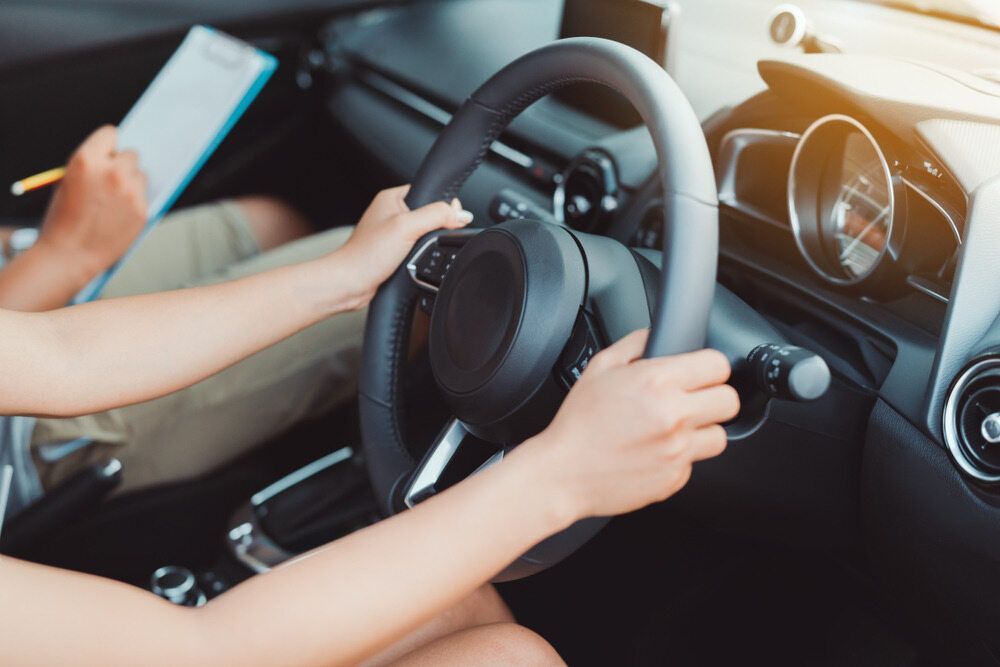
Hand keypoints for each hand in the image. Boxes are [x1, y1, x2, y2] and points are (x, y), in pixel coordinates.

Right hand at [39, 125, 147, 279]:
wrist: (68, 254)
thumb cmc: (63, 218)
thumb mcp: (67, 182)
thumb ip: (92, 166)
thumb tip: (116, 155)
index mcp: (86, 160)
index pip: (110, 134)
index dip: (108, 145)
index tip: (108, 152)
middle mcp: (111, 172)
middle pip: (131, 154)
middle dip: (122, 164)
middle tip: (110, 181)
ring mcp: (129, 191)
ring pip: (141, 174)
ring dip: (131, 183)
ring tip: (112, 202)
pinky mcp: (142, 210)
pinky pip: (144, 196)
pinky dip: (135, 202)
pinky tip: (118, 215)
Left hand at [332, 186, 472, 305]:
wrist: (349, 283)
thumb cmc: (366, 254)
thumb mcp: (407, 227)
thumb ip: (437, 216)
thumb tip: (463, 214)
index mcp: (392, 197)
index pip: (430, 192)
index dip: (443, 205)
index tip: (447, 219)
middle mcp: (390, 212)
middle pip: (430, 214)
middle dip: (434, 228)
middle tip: (423, 240)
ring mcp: (391, 232)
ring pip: (424, 233)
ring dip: (425, 245)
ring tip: (413, 252)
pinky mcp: (393, 250)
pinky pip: (416, 249)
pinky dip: (418, 256)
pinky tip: (411, 261)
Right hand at [515, 329, 739, 522]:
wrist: (562, 474)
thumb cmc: (578, 423)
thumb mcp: (600, 367)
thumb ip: (636, 343)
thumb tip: (658, 334)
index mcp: (657, 382)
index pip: (718, 365)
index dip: (710, 367)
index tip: (701, 373)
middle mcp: (673, 416)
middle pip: (730, 401)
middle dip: (713, 397)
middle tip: (692, 400)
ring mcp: (677, 451)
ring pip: (720, 436)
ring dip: (702, 430)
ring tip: (673, 429)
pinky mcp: (675, 479)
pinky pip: (695, 463)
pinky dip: (679, 457)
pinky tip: (654, 451)